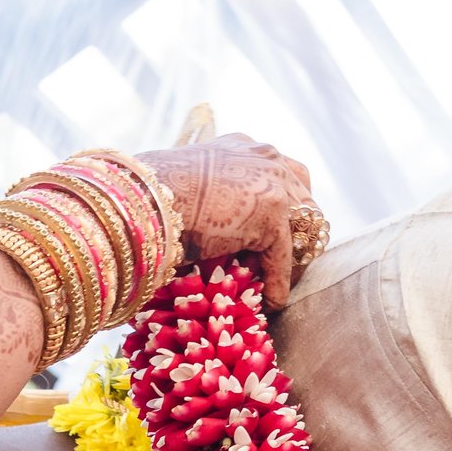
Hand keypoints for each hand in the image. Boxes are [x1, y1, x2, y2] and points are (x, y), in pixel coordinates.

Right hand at [135, 134, 316, 303]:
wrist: (148, 198)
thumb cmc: (150, 195)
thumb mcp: (186, 187)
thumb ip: (205, 196)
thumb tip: (194, 223)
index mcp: (243, 147)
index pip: (282, 172)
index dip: (283, 202)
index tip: (275, 229)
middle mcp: (266, 158)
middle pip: (303, 195)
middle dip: (299, 227)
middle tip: (289, 256)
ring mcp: (273, 186)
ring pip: (302, 227)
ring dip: (294, 255)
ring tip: (280, 279)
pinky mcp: (273, 218)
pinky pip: (284, 258)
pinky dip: (279, 284)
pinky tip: (272, 302)